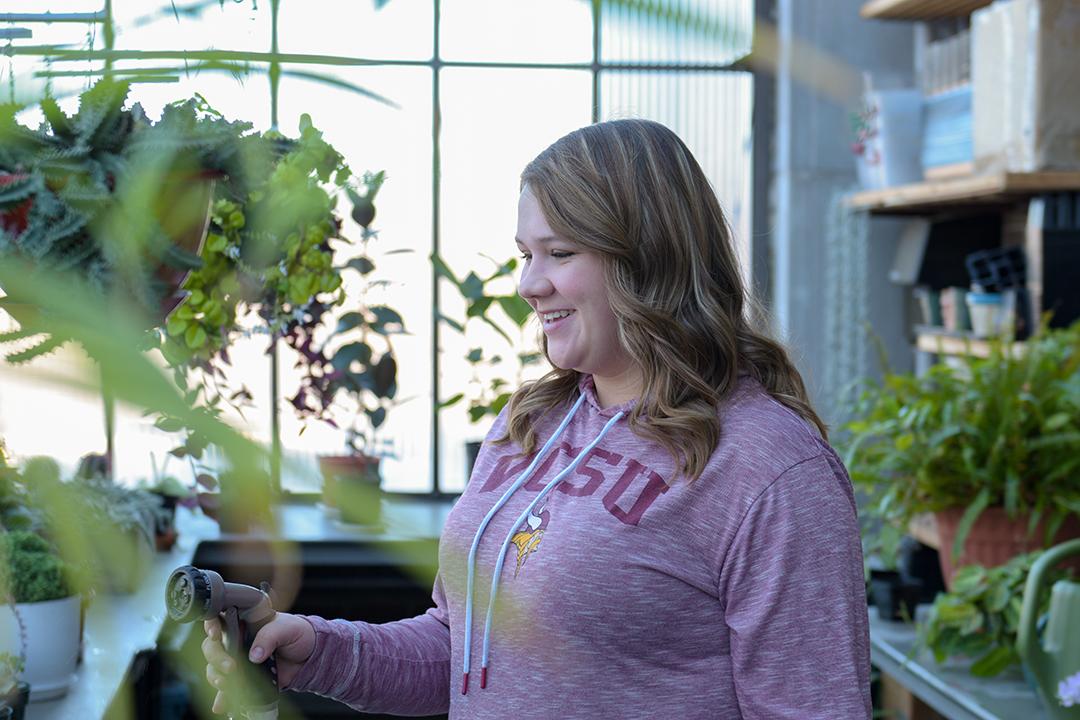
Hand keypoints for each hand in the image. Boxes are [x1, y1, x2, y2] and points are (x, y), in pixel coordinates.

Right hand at [202, 612, 316, 713]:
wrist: (309, 655)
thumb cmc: (297, 633)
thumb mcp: (286, 628)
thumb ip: (269, 637)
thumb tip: (254, 655)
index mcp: (245, 623)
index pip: (220, 620)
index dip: (212, 626)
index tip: (216, 635)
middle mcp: (237, 641)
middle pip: (213, 647)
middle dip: (217, 658)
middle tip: (231, 666)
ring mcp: (239, 660)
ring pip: (215, 668)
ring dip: (216, 677)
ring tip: (226, 685)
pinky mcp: (244, 678)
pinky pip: (228, 689)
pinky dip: (222, 698)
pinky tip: (221, 704)